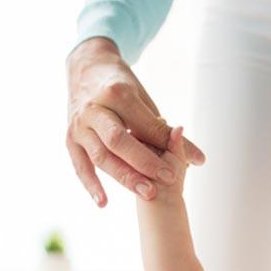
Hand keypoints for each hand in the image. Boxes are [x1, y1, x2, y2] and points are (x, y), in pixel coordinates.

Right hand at [65, 37, 205, 206]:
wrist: (85, 68)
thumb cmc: (122, 88)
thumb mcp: (144, 102)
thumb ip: (167, 133)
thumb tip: (200, 160)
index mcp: (117, 94)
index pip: (143, 125)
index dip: (163, 147)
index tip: (181, 168)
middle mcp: (95, 109)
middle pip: (119, 141)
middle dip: (144, 163)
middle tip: (169, 181)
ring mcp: (79, 125)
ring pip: (101, 155)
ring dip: (125, 177)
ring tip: (148, 195)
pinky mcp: (70, 138)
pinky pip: (79, 165)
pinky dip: (91, 185)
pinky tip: (104, 203)